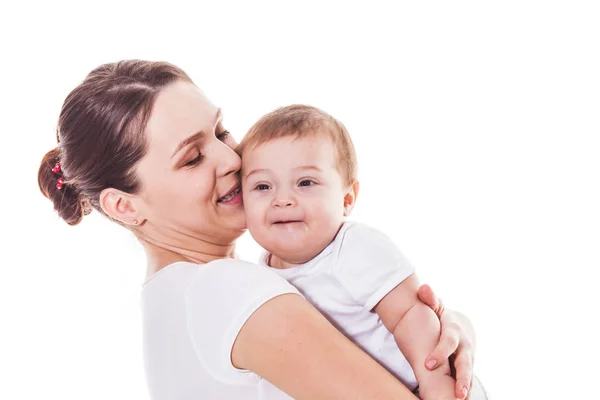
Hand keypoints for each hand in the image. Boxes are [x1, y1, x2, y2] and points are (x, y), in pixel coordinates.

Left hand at [417, 284, 474, 399]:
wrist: (460, 326)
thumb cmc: (441, 317)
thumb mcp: (436, 306)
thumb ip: (430, 299)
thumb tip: (423, 288)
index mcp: (453, 331)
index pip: (448, 342)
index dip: (439, 353)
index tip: (428, 364)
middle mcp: (464, 346)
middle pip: (465, 363)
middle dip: (462, 379)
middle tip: (458, 394)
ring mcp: (468, 358)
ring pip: (469, 375)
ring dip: (467, 389)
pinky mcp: (468, 369)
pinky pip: (468, 381)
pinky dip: (466, 391)